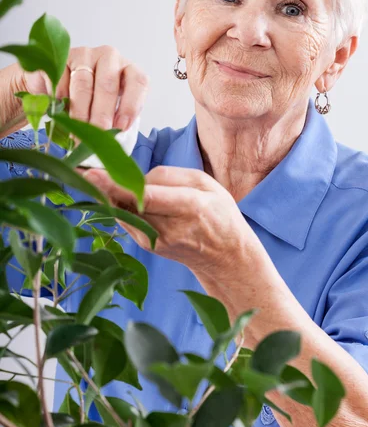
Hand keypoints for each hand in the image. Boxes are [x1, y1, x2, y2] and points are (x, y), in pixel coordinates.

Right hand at [19, 45, 148, 130]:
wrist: (66, 89)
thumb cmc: (97, 102)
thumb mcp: (112, 110)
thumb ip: (115, 122)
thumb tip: (109, 142)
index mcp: (129, 70)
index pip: (138, 82)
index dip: (130, 106)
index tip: (121, 128)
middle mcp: (109, 57)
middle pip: (108, 85)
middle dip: (102, 113)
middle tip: (97, 134)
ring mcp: (85, 54)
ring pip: (83, 83)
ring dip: (79, 111)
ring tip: (77, 132)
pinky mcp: (62, 57)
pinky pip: (60, 79)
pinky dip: (59, 100)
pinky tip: (59, 114)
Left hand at [84, 165, 262, 276]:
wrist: (226, 257)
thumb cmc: (220, 215)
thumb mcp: (207, 185)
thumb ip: (172, 176)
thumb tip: (139, 177)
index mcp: (190, 207)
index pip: (146, 195)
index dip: (116, 185)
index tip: (92, 174)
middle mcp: (170, 228)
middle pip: (128, 203)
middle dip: (104, 185)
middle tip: (81, 169)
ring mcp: (157, 241)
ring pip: (123, 211)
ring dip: (108, 194)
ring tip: (96, 178)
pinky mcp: (148, 246)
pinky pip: (128, 219)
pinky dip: (119, 204)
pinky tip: (116, 193)